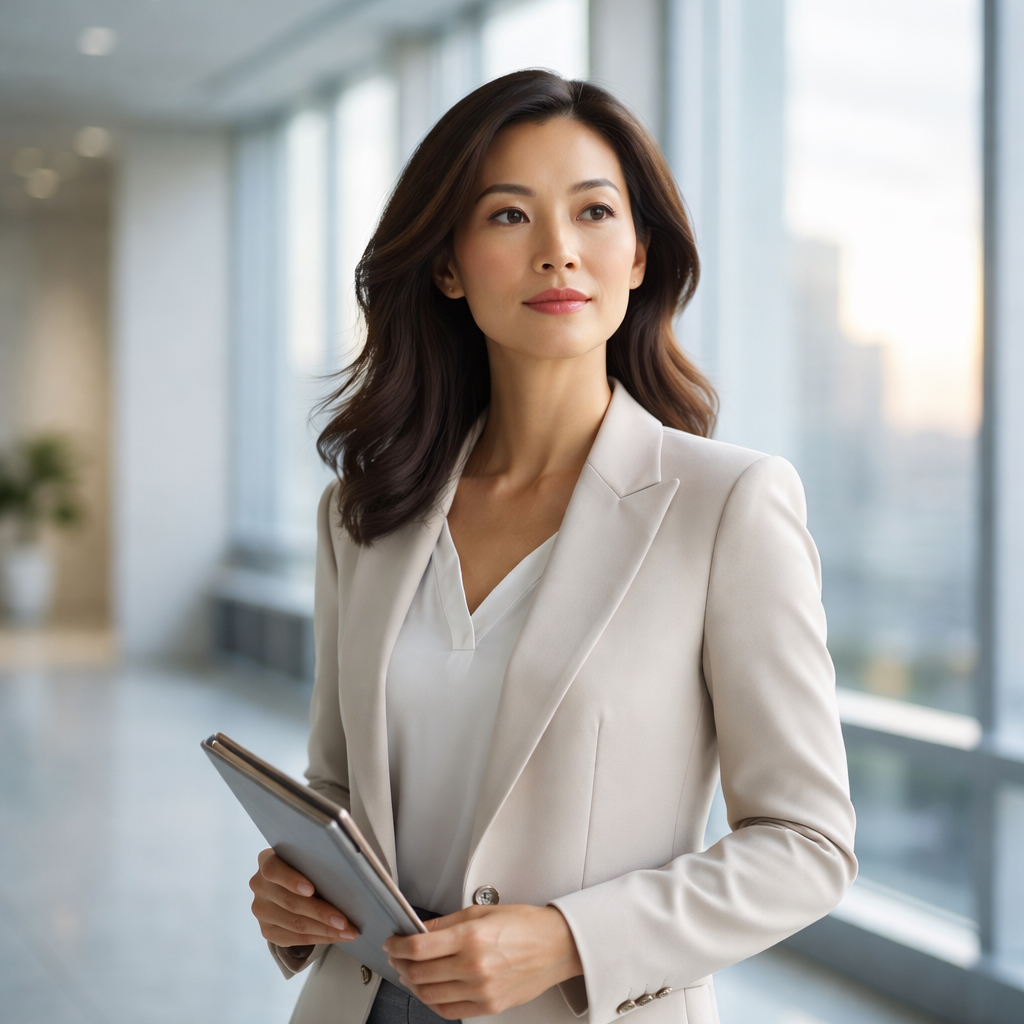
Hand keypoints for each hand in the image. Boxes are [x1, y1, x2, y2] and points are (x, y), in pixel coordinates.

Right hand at [249, 849, 358, 947]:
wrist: (289, 883)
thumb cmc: (306, 867)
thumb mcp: (307, 859)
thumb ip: (315, 863)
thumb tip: (343, 878)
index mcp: (267, 861)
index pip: (273, 870)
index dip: (292, 880)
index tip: (311, 890)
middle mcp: (260, 886)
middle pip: (290, 903)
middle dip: (321, 914)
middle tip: (345, 922)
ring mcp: (261, 910)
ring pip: (294, 925)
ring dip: (324, 931)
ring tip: (347, 932)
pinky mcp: (267, 930)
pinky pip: (294, 939)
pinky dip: (318, 938)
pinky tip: (335, 936)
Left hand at [383, 904, 582, 1018]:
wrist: (556, 946)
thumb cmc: (525, 925)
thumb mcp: (482, 912)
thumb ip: (446, 923)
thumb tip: (419, 930)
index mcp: (471, 938)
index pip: (419, 948)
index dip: (398, 946)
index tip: (392, 943)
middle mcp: (474, 967)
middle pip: (420, 974)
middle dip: (400, 964)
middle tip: (397, 956)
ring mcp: (481, 991)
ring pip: (429, 996)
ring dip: (412, 985)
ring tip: (409, 973)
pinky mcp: (488, 1007)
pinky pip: (449, 1011)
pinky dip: (432, 1001)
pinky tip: (429, 990)